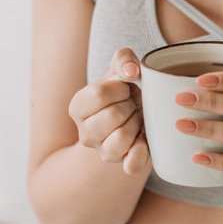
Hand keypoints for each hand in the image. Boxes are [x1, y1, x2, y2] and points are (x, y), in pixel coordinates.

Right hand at [68, 47, 149, 174]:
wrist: (137, 113)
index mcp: (78, 107)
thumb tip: (132, 72)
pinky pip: (132, 164)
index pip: (98, 94)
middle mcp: (85, 133)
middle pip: (112, 116)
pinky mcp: (122, 165)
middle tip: (132, 104)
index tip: (125, 88)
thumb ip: (123, 59)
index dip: (119, 88)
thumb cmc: (125, 89)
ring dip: (137, 123)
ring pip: (121, 139)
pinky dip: (143, 150)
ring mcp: (102, 152)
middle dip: (130, 105)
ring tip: (137, 118)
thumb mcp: (121, 67)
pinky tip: (144, 137)